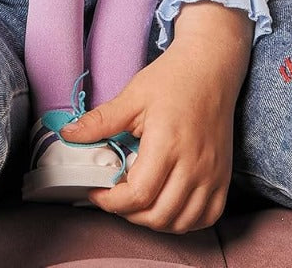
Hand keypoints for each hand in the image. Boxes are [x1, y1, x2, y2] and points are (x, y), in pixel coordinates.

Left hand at [60, 1, 251, 231]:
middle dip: (128, 214)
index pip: (138, 194)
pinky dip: (183, 221)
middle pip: (158, 215)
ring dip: (154, 220)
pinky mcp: (224, 178)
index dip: (111, 200)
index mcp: (168, 145)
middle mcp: (194, 166)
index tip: (95, 191)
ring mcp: (212, 175)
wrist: (211, 68)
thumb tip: (67, 135)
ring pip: (181, 222)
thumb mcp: (132, 96)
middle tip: (112, 196)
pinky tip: (165, 205)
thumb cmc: (171, 78)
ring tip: (135, 202)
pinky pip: (207, 217)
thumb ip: (101, 121)